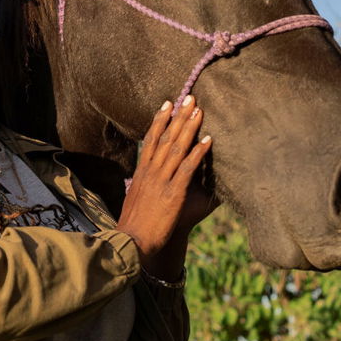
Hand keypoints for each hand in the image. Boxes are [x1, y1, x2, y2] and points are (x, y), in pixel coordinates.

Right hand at [115, 95, 214, 263]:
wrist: (131, 243)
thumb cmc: (135, 228)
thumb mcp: (135, 201)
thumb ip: (143, 188)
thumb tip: (145, 182)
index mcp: (142, 173)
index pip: (150, 140)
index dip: (159, 120)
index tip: (167, 104)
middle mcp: (151, 172)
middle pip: (165, 138)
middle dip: (178, 116)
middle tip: (188, 97)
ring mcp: (162, 182)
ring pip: (176, 148)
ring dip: (189, 127)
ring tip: (199, 110)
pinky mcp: (173, 193)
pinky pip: (187, 168)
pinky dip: (198, 153)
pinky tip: (208, 140)